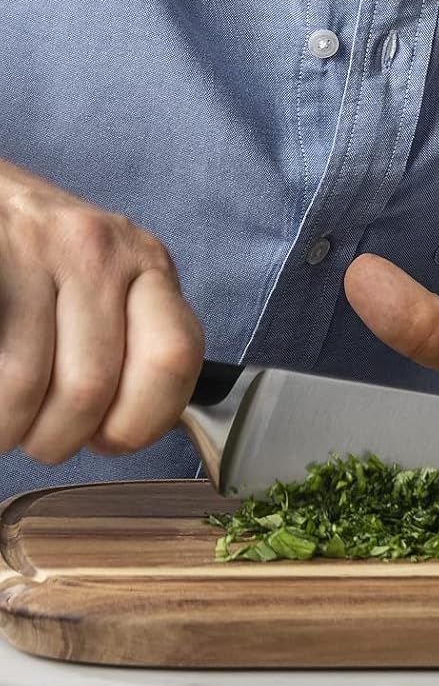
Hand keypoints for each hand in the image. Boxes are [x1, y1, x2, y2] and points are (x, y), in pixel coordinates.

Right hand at [0, 157, 204, 464]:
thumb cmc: (46, 261)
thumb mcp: (108, 286)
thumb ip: (134, 342)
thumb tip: (134, 430)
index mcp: (146, 263)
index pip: (175, 358)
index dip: (139, 421)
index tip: (107, 437)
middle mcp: (99, 248)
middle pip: (91, 388)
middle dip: (56, 438)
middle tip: (37, 434)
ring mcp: (38, 247)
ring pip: (26, 385)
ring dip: (9, 427)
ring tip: (7, 416)